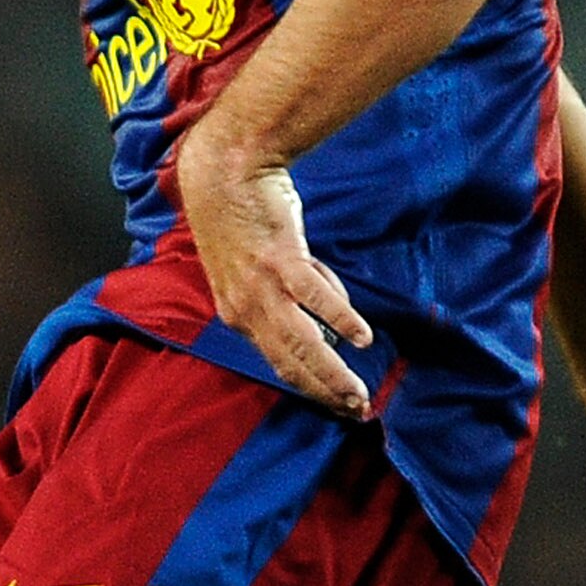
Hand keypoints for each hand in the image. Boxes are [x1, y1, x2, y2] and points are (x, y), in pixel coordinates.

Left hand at [177, 119, 373, 418]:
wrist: (224, 174)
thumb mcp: (253, 268)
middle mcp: (245, 309)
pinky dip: (340, 319)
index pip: (278, 362)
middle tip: (354, 410)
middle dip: (323, 391)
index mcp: (237, 314)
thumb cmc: (242, 218)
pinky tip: (361, 338)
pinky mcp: (280, 261)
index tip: (336, 400)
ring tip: (357, 393)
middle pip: (290, 362)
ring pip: (302, 342)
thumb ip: (285, 295)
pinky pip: (315, 298)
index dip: (309, 384)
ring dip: (332, 373)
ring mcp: (262, 287)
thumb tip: (328, 316)